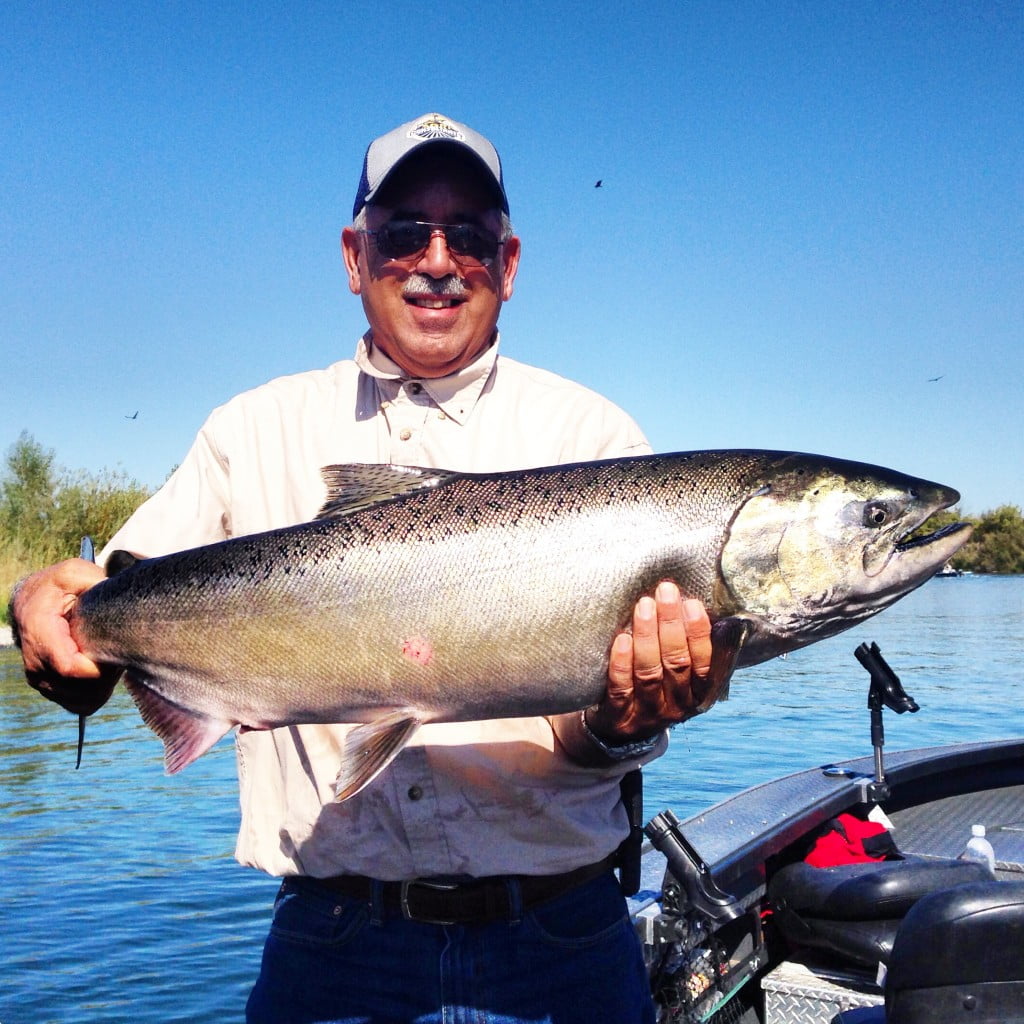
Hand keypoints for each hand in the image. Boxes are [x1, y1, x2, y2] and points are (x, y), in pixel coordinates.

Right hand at [10, 559, 118, 714]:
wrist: (30, 602)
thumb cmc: (57, 587)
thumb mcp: (73, 573)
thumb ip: (94, 581)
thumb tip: (118, 596)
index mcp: (40, 632)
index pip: (70, 668)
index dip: (100, 668)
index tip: (116, 652)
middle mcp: (36, 661)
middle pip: (80, 689)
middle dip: (108, 675)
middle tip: (120, 652)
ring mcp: (40, 678)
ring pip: (82, 701)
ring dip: (104, 685)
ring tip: (111, 658)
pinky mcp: (49, 688)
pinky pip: (79, 705)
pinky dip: (97, 694)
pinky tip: (103, 671)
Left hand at [588, 581, 712, 743]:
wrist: (622, 731)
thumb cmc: (657, 688)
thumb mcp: (681, 677)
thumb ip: (688, 648)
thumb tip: (689, 603)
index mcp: (698, 695)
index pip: (706, 664)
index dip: (699, 633)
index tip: (691, 603)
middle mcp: (677, 707)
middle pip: (677, 663)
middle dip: (672, 624)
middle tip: (665, 592)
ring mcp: (648, 714)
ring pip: (650, 673)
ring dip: (647, 637)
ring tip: (644, 605)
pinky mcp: (620, 717)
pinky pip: (621, 688)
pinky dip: (622, 663)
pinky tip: (622, 639)